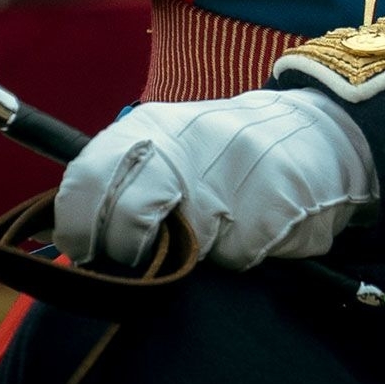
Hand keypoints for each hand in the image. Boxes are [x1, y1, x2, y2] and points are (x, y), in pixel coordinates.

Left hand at [55, 89, 376, 271]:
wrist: (316, 130)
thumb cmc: (223, 153)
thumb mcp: (165, 147)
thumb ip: (120, 182)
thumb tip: (69, 237)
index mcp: (148, 127)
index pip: (86, 182)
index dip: (81, 230)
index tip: (92, 251)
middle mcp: (186, 142)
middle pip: (127, 216)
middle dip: (131, 251)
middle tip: (149, 257)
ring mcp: (233, 168)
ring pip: (186, 246)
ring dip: (197, 253)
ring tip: (218, 227)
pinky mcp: (276, 199)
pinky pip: (239, 255)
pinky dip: (244, 254)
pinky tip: (257, 227)